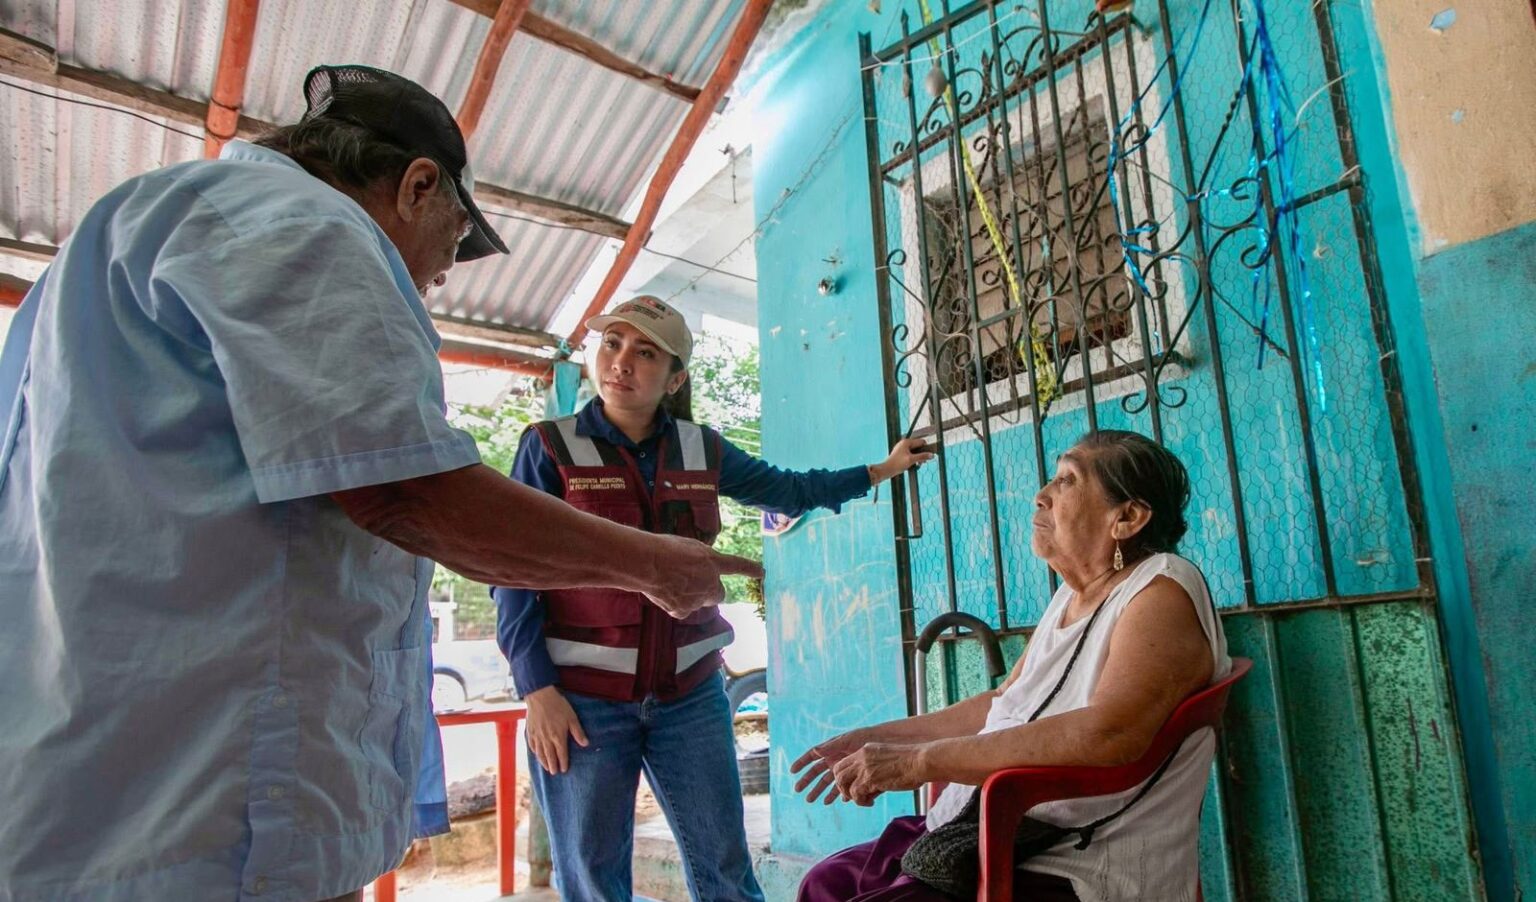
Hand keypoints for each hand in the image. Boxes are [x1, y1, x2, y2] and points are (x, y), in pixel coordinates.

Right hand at [524, 686, 587, 773]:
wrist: (540, 696)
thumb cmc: (558, 705)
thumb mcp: (572, 717)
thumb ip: (578, 732)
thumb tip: (585, 744)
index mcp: (558, 736)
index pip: (561, 754)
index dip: (563, 763)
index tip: (564, 770)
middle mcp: (546, 739)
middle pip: (550, 756)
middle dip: (553, 765)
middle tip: (555, 773)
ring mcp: (537, 736)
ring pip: (540, 753)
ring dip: (543, 762)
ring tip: (547, 768)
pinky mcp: (530, 731)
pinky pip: (532, 745)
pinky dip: (535, 752)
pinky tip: (536, 755)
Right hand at [643, 534, 763, 618]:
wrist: (646, 564)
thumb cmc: (663, 549)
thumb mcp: (688, 546)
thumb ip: (701, 558)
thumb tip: (700, 566)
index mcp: (712, 561)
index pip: (737, 565)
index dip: (750, 569)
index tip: (762, 573)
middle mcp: (710, 582)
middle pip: (719, 593)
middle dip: (711, 590)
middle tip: (694, 583)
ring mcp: (698, 599)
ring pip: (699, 602)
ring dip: (690, 596)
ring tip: (670, 582)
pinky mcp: (683, 611)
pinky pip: (682, 609)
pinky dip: (676, 604)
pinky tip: (664, 592)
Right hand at [791, 728, 869, 804]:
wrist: (882, 743)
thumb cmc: (864, 738)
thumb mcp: (847, 741)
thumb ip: (832, 746)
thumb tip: (816, 751)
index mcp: (831, 750)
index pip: (812, 757)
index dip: (802, 763)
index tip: (792, 771)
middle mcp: (834, 760)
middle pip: (817, 773)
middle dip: (807, 781)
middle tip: (797, 790)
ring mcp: (843, 769)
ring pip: (827, 783)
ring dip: (819, 791)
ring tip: (811, 800)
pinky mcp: (852, 777)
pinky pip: (842, 788)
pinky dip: (837, 795)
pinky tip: (832, 800)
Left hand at [831, 742, 925, 806]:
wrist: (921, 761)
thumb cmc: (911, 765)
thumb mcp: (887, 763)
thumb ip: (874, 773)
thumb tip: (866, 793)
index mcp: (866, 750)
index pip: (844, 762)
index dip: (845, 777)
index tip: (853, 786)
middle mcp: (862, 756)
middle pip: (838, 771)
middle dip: (842, 786)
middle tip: (853, 795)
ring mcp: (864, 767)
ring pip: (842, 783)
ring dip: (850, 795)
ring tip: (863, 801)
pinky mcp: (869, 779)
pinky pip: (855, 794)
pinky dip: (860, 801)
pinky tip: (871, 803)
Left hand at [868, 438, 936, 484]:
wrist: (887, 470)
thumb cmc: (897, 464)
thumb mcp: (912, 460)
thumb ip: (922, 457)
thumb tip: (931, 455)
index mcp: (906, 442)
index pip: (921, 442)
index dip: (926, 448)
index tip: (929, 455)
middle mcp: (904, 444)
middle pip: (918, 447)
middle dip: (921, 454)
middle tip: (922, 462)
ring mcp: (902, 449)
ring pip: (914, 452)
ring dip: (917, 458)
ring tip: (918, 464)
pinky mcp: (901, 455)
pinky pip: (910, 455)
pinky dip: (913, 460)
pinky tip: (913, 465)